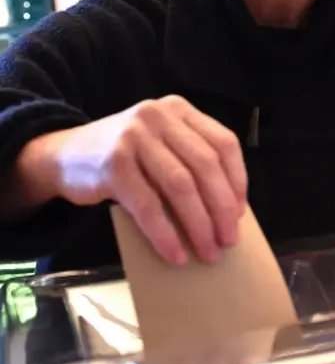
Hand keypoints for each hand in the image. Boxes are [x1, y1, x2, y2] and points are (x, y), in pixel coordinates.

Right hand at [20, 96, 246, 264]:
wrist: (65, 156)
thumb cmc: (125, 158)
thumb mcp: (160, 144)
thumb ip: (190, 160)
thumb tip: (229, 211)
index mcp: (178, 109)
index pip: (223, 143)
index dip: (237, 181)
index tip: (239, 214)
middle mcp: (158, 116)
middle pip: (205, 166)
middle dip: (222, 209)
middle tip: (228, 241)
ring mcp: (134, 137)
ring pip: (181, 186)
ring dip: (199, 225)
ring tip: (207, 251)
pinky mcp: (113, 164)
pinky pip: (148, 205)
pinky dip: (165, 234)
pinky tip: (175, 254)